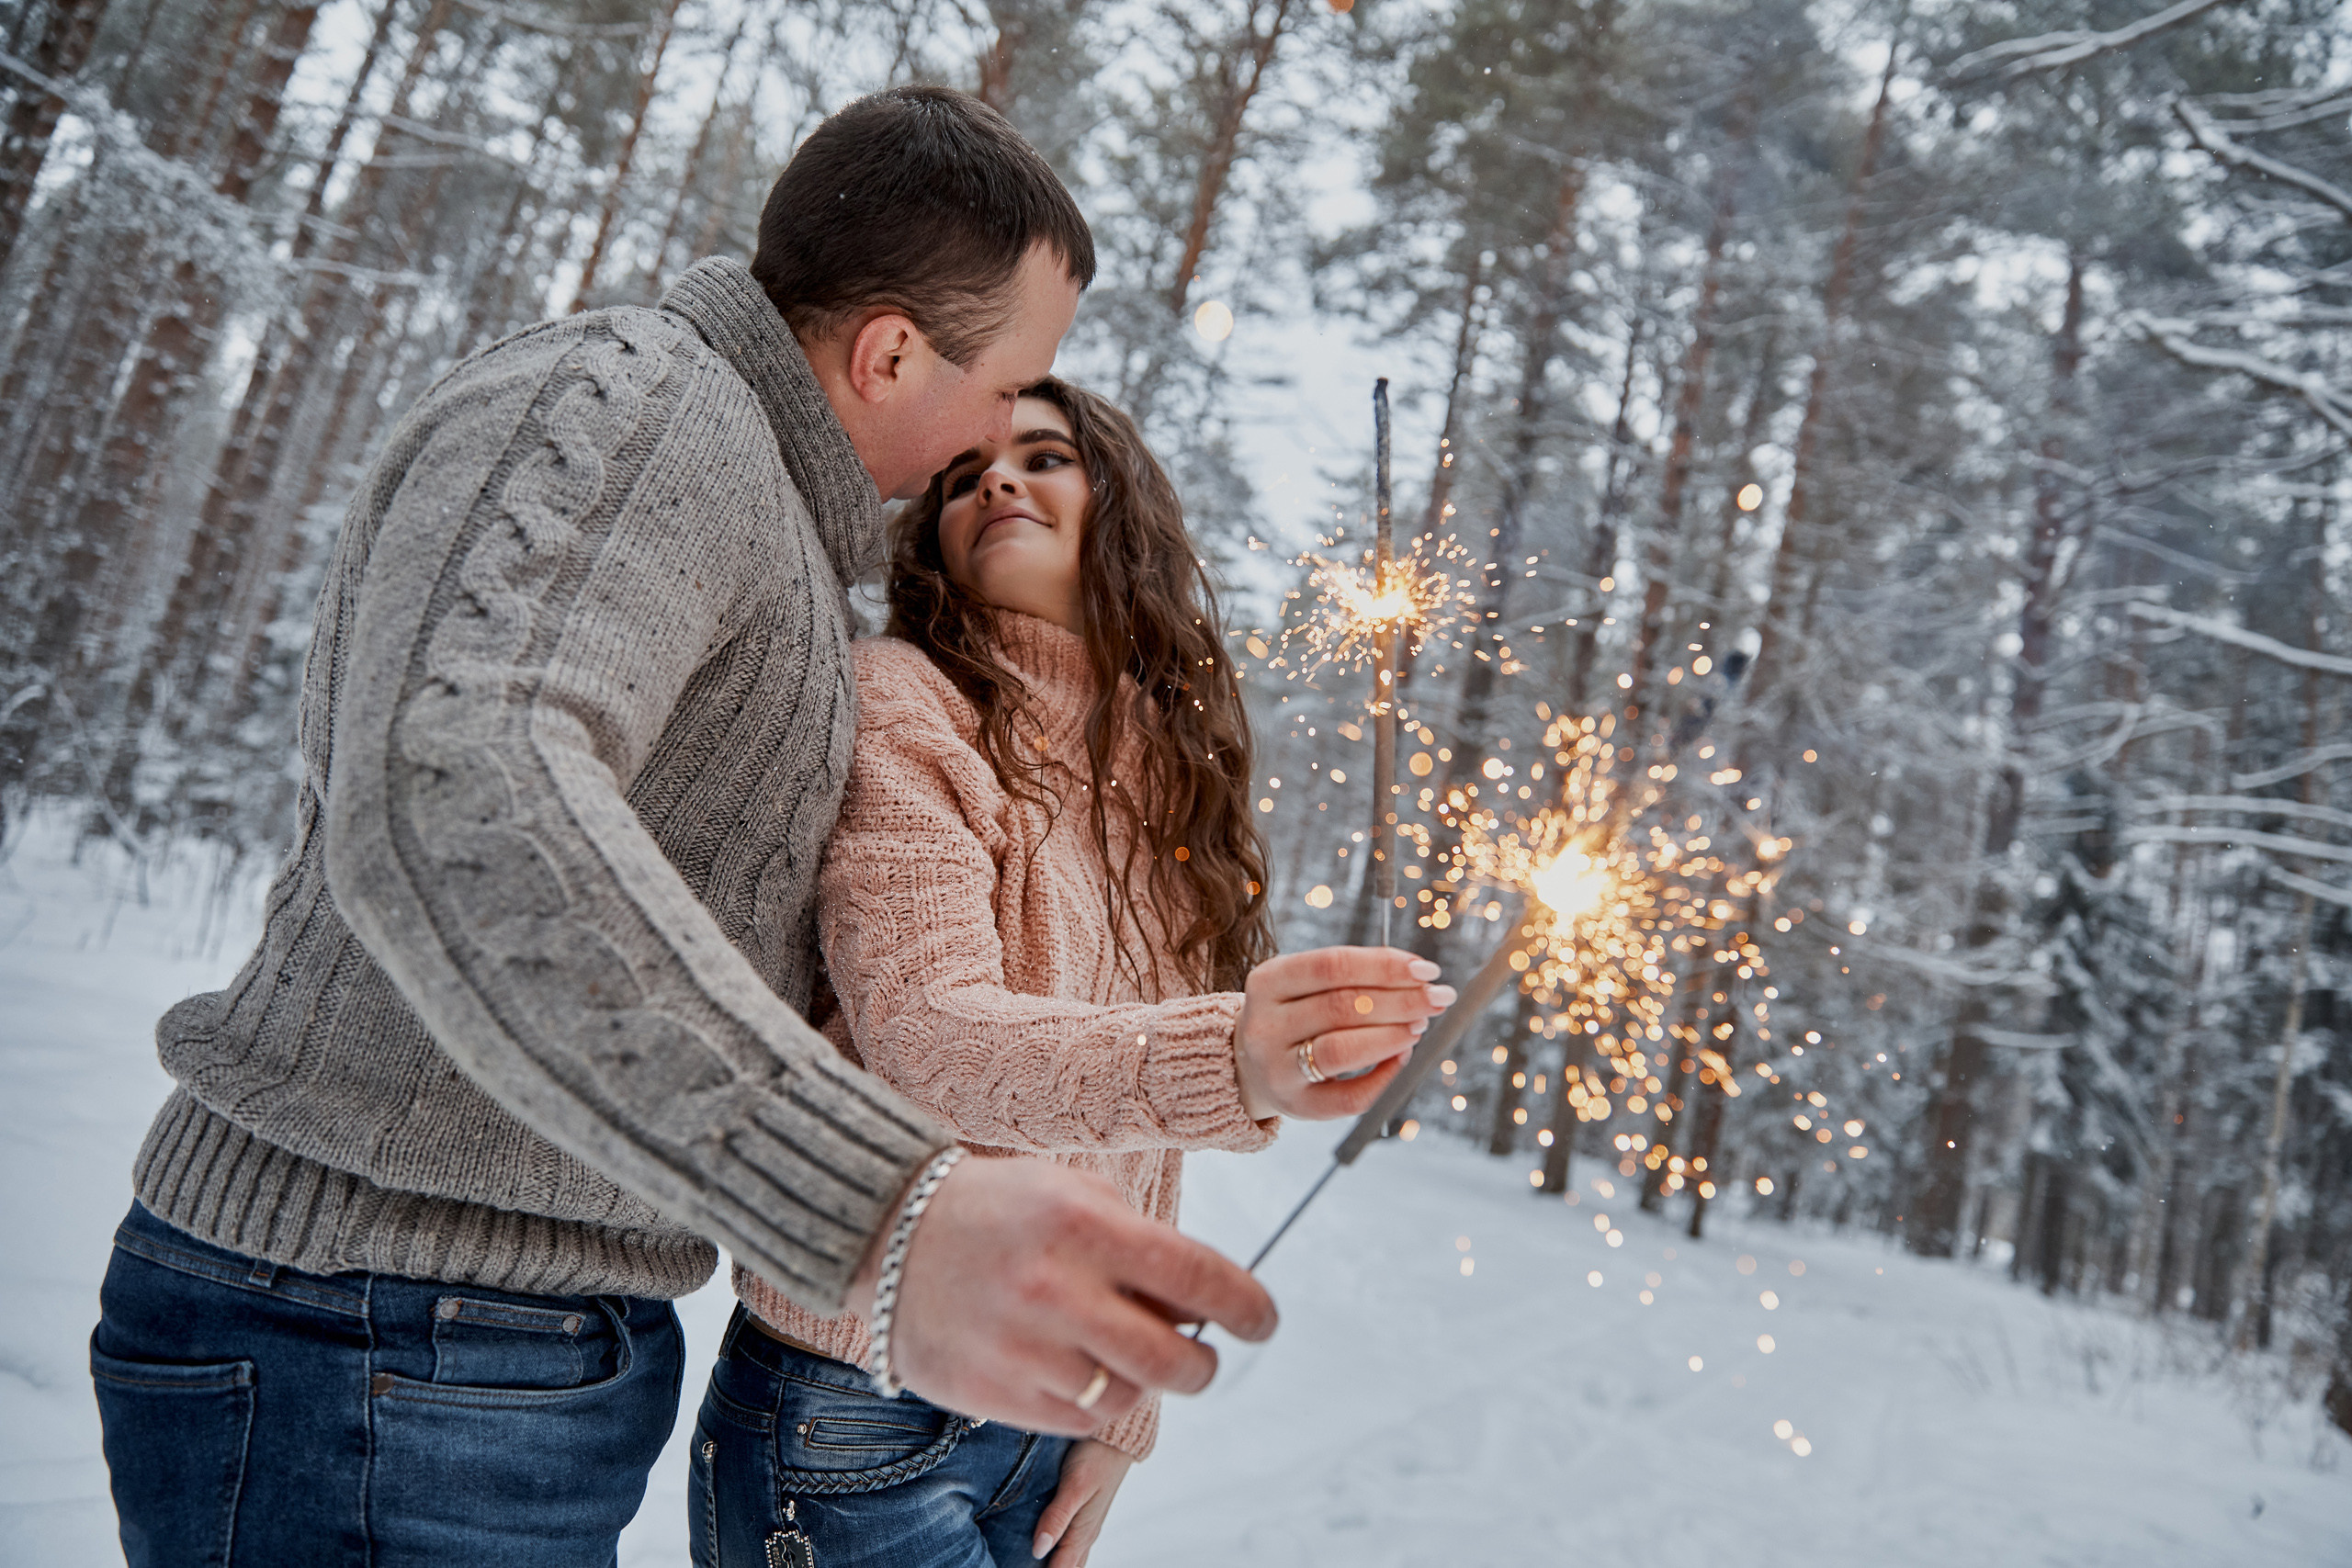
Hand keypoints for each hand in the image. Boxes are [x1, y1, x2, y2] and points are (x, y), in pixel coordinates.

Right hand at [845, 1157, 1275, 1433]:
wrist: (888, 1231)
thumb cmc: (1003, 1209)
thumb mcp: (1076, 1195)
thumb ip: (1143, 1244)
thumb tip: (1207, 1305)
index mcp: (1086, 1226)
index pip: (1199, 1277)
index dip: (1248, 1308)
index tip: (1262, 1323)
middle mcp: (1057, 1290)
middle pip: (1174, 1362)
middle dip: (1203, 1365)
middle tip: (1199, 1354)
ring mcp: (1023, 1348)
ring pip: (1127, 1398)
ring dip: (1143, 1383)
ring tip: (1123, 1352)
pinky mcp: (993, 1392)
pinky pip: (1076, 1420)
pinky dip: (1093, 1400)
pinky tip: (1077, 1366)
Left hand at [1033, 1438, 1132, 1563]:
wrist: (1117, 1438)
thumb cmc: (1096, 1457)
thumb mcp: (1074, 1486)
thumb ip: (1057, 1517)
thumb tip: (1038, 1550)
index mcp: (1081, 1534)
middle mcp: (1084, 1535)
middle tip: (1019, 1565)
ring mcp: (1085, 1526)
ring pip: (1068, 1559)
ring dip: (1053, 1564)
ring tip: (1029, 1561)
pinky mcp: (1082, 1515)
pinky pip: (1069, 1544)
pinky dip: (1056, 1552)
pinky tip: (1042, 1546)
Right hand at [1231, 947, 1454, 1120]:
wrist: (1249, 1067)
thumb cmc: (1294, 1016)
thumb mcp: (1304, 985)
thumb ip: (1353, 977)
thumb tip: (1420, 979)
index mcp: (1268, 981)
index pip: (1331, 966)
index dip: (1384, 966)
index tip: (1427, 970)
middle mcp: (1265, 1025)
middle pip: (1341, 1006)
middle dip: (1400, 1001)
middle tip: (1437, 999)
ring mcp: (1277, 1069)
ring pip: (1342, 1050)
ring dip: (1392, 1035)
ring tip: (1421, 1026)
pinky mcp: (1297, 1106)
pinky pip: (1349, 1097)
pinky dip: (1384, 1077)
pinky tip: (1403, 1059)